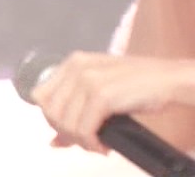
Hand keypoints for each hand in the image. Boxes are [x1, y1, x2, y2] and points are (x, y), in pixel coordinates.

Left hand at [30, 51, 190, 152]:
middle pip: (50, 111)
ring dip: (80, 142)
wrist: (168, 79)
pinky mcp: (102, 95)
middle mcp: (76, 67)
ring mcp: (88, 80)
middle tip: (86, 141)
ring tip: (97, 145)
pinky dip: (92, 144)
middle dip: (66, 132)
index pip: (40, 96)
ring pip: (65, 123)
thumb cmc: (138, 86)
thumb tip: (53, 142)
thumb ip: (75, 112)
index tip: (70, 130)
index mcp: (72, 62)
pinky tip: (104, 146)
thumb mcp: (101, 92)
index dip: (51, 118)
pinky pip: (84, 130)